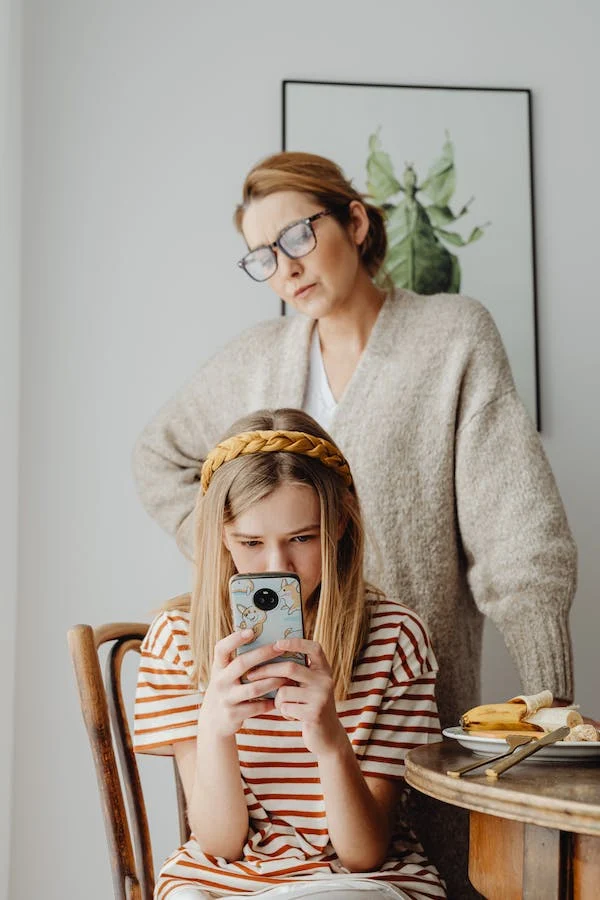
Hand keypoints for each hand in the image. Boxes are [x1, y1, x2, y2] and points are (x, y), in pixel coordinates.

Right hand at [200, 630, 288, 737]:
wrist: (213, 723)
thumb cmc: (226, 691)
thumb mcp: (224, 676)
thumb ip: (237, 663)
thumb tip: (263, 642)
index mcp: (218, 668)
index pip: (221, 648)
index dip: (234, 639)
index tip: (251, 630)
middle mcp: (220, 681)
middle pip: (242, 663)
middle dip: (263, 654)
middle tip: (280, 647)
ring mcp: (226, 699)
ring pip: (254, 687)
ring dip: (273, 681)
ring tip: (288, 676)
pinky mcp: (233, 715)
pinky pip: (257, 707)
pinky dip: (271, 702)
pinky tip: (281, 698)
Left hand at [248, 638, 347, 756]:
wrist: (327, 736)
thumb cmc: (311, 706)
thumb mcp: (310, 686)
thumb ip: (299, 672)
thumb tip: (268, 655)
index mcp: (324, 670)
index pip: (314, 648)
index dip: (296, 642)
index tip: (277, 642)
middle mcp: (326, 680)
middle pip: (290, 668)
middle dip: (266, 671)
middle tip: (250, 675)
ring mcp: (321, 696)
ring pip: (284, 690)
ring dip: (277, 699)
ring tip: (284, 705)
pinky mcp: (314, 713)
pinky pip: (286, 706)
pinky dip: (283, 711)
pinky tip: (292, 715)